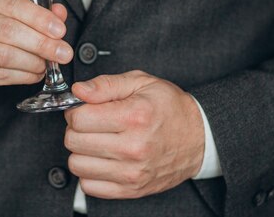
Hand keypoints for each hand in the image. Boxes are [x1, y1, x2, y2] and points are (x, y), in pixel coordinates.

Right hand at [0, 0, 72, 103]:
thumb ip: (30, 13)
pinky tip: (33, 74)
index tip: (60, 29)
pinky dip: (22, 76)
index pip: (11, 4)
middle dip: (41, 43)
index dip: (39, 17)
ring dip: (33, 61)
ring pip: (4, 55)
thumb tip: (59, 14)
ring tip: (47, 64)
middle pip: (8, 30)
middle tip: (62, 52)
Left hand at [64, 71, 204, 198]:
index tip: (85, 109)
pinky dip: (90, 172)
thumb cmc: (170, 108)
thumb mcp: (141, 83)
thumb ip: (106, 84)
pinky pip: (89, 186)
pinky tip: (102, 159)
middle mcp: (133, 147)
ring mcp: (132, 172)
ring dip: (81, 151)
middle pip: (74, 141)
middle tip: (91, 124)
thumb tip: (79, 90)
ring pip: (77, 165)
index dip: (76, 110)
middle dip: (76, 129)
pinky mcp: (132, 189)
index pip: (79, 118)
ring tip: (97, 141)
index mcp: (134, 117)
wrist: (199, 136)